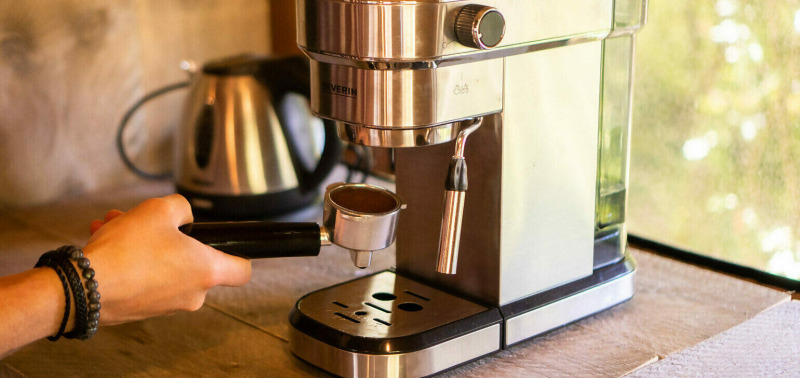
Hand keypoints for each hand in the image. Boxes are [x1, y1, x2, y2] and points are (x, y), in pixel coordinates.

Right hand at [85, 194, 250, 324]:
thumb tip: (184, 217)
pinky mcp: (142, 311)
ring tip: (115, 224)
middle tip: (144, 220)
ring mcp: (167, 306)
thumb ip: (182, 208)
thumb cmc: (127, 251)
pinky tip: (104, 239)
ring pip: (163, 265)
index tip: (225, 245)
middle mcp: (192, 294)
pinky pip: (144, 278)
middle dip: (168, 236)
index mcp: (207, 272)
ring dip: (142, 242)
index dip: (239, 254)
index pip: (242, 271)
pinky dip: (129, 259)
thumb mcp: (159, 209)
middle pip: (192, 259)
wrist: (84, 287)